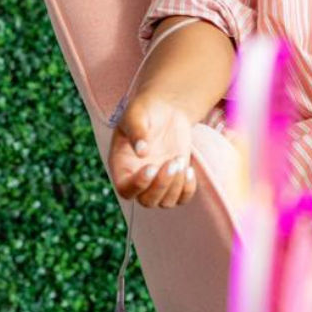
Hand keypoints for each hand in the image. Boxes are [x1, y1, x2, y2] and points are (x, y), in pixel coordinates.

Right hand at [110, 90, 196, 207]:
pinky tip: (190, 169)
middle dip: (161, 185)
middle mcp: (137, 178)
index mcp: (122, 165)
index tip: (152, 167)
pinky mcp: (174, 180)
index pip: (125, 189)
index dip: (138, 185)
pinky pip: (181, 198)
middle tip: (173, 161)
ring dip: (176, 185)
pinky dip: (187, 190)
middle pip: (146, 201)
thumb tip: (141, 150)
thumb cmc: (146, 110)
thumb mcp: (137, 113)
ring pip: (165, 202)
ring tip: (180, 160)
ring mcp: (157, 181)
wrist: (166, 109)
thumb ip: (137, 130)